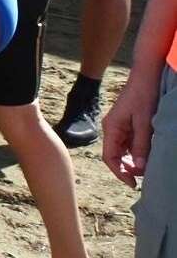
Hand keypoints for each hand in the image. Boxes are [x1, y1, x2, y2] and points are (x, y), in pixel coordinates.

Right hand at [104, 68, 158, 186]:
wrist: (146, 74)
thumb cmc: (144, 95)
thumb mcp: (145, 122)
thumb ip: (141, 145)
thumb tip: (138, 168)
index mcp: (111, 128)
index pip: (110, 157)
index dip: (120, 172)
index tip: (134, 183)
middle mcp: (112, 129)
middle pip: (115, 155)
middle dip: (128, 168)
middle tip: (144, 177)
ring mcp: (120, 126)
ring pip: (123, 150)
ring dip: (134, 160)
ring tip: (148, 166)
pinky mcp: (128, 123)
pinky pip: (130, 142)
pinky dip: (137, 150)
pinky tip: (148, 152)